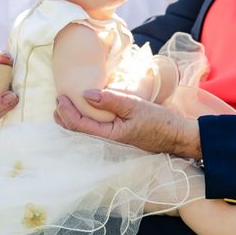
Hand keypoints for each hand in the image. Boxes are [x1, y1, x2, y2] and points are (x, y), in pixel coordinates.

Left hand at [54, 89, 201, 158]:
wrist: (178, 135)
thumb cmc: (159, 122)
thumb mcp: (136, 107)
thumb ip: (112, 100)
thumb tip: (86, 94)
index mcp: (110, 136)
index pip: (79, 126)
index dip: (67, 112)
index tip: (60, 97)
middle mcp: (108, 141)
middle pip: (78, 132)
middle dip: (64, 118)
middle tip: (58, 99)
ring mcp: (113, 139)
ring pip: (85, 131)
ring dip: (72, 119)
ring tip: (65, 104)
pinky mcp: (118, 134)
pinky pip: (96, 128)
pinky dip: (85, 119)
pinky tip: (85, 110)